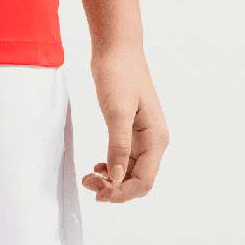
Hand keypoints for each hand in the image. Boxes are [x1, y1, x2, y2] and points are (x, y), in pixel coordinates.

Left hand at [83, 42, 168, 203]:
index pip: (144, 181)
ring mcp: (144, 137)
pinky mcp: (132, 131)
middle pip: (138, 180)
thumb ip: (118, 146)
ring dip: (112, 180)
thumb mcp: (117, 112)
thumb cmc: (119, 75)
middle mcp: (154, 141)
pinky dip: (112, 168)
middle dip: (115, 189)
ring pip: (130, 171)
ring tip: (88, 177)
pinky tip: (98, 167)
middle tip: (88, 184)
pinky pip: (125, 159)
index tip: (99, 194)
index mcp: (156, 139)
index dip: (123, 193)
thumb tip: (117, 178)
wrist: (117, 49)